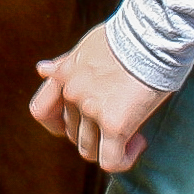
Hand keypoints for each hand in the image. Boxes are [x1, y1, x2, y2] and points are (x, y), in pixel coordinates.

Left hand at [28, 23, 169, 172]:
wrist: (153, 32)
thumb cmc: (128, 34)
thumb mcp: (88, 45)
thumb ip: (65, 64)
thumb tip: (41, 69)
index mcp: (63, 74)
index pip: (41, 111)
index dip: (56, 125)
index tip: (77, 124)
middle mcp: (72, 93)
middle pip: (72, 134)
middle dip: (93, 134)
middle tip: (119, 122)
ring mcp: (91, 109)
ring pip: (89, 150)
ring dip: (110, 147)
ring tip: (133, 133)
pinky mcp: (114, 123)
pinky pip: (110, 160)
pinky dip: (123, 160)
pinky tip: (138, 144)